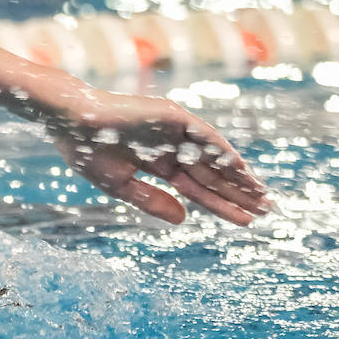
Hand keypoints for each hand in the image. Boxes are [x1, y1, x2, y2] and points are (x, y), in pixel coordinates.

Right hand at [50, 90, 270, 225]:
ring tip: (262, 195)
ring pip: (214, 157)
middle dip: (237, 193)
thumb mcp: (121, 186)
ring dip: (238, 175)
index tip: (244, 221)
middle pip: (212, 175)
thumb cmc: (88, 153)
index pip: (196, 188)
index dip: (220, 204)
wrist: (72, 123)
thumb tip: (184, 219)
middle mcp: (171, 147)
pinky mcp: (174, 117)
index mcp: (156, 164)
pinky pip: (205, 137)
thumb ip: (151, 201)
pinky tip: (241, 170)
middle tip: (266, 210)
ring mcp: (175, 131)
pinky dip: (223, 152)